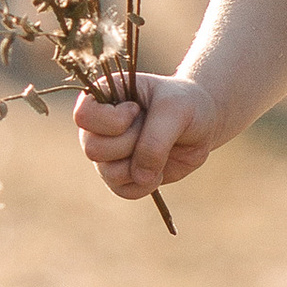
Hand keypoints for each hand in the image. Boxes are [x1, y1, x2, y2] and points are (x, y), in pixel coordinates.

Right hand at [73, 70, 219, 200]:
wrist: (202, 124)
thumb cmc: (185, 105)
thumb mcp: (175, 111)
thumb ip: (155, 140)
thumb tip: (139, 176)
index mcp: (103, 96)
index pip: (83, 116)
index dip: (112, 121)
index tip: (138, 110)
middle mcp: (98, 127)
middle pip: (93, 149)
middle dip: (130, 143)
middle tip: (152, 129)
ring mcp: (108, 153)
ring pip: (107, 173)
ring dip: (139, 164)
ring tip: (158, 148)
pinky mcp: (122, 175)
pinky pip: (123, 190)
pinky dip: (146, 184)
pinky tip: (159, 168)